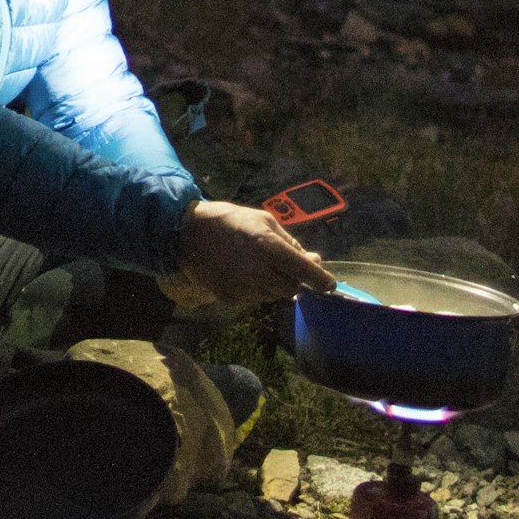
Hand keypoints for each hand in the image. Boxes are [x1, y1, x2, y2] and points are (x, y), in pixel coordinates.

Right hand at [173, 197, 336, 304]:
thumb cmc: (229, 220)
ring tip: (261, 264)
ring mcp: (243, 287)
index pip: (305, 272)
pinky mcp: (231, 297)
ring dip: (277, 284)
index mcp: (268, 247)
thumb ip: (290, 242)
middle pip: (292, 287)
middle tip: (289, 265)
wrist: (187, 233)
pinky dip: (258, 288)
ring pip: (274, 295)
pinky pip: (255, 298)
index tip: (331, 285)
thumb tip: (313, 259)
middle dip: (296, 279)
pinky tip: (245, 271)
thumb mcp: (264, 220)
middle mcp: (258, 271)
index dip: (322, 281)